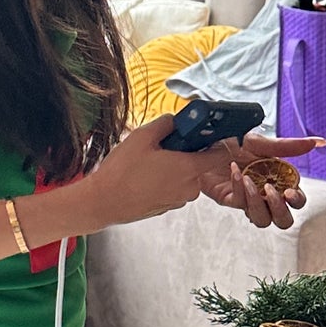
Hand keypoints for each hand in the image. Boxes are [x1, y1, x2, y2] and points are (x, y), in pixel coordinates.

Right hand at [79, 114, 238, 228]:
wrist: (104, 202)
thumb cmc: (122, 172)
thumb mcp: (142, 136)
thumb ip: (166, 123)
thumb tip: (176, 120)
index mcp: (189, 168)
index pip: (221, 155)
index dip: (217, 142)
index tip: (205, 134)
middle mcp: (190, 187)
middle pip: (200, 164)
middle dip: (186, 153)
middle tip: (163, 146)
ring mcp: (179, 199)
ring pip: (186, 176)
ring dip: (174, 167)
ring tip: (149, 162)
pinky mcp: (168, 206)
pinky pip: (174, 188)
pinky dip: (165, 180)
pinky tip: (144, 176)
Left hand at [200, 134, 323, 230]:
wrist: (205, 140)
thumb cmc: (234, 141)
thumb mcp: (262, 142)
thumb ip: (290, 146)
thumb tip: (320, 141)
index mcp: (278, 180)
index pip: (297, 201)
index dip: (297, 201)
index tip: (290, 192)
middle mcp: (265, 193)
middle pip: (283, 220)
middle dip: (280, 211)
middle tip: (272, 192)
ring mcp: (248, 199)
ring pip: (262, 220)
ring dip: (258, 203)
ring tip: (251, 182)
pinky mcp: (230, 199)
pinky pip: (240, 203)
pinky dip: (239, 188)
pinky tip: (236, 172)